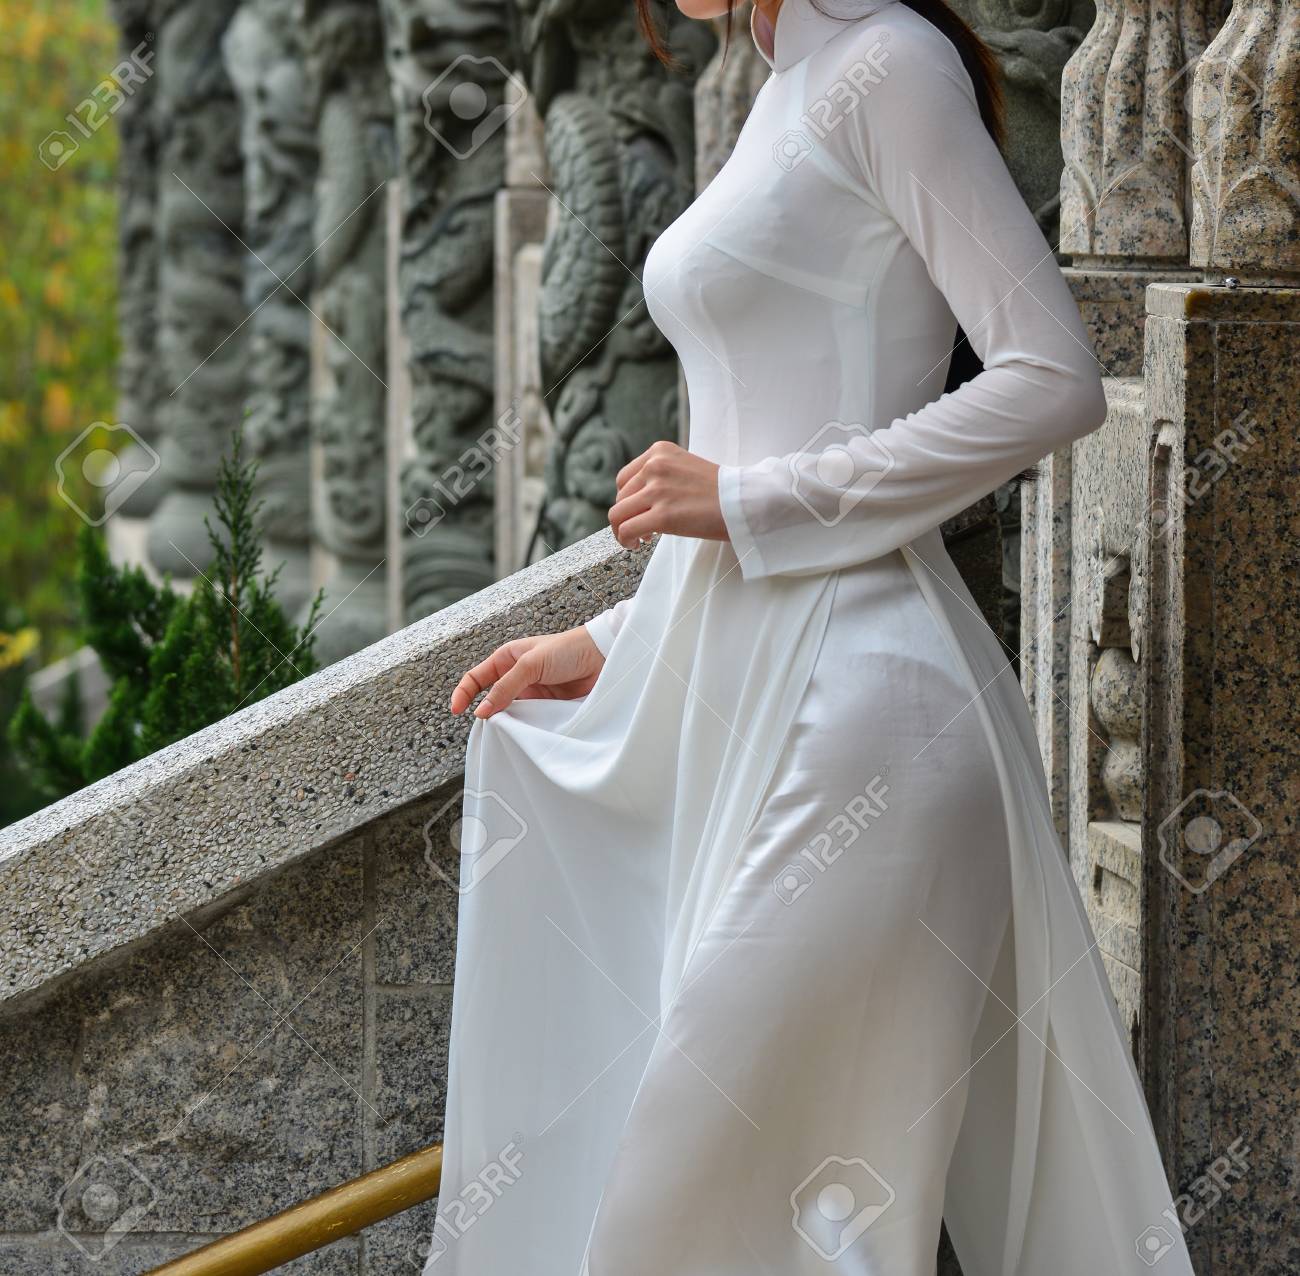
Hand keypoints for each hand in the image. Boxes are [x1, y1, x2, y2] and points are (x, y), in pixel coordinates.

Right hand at [450, 626, 605, 719]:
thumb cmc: (568, 649)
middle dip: (488, 713)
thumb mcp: (531, 664)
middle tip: (491, 726)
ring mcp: (532, 693)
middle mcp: (516, 677)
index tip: (457, 711)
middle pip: (491, 700)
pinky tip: (527, 733)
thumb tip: (482, 711)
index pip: (476, 678)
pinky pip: (529, 721)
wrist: (603, 658)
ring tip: (511, 730)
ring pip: (510, 713)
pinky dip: (526, 728)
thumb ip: (505, 688)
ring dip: (508, 722)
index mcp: (507, 659)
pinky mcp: (547, 707)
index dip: (463, 693)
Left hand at [608, 440, 728, 549]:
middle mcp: (654, 467)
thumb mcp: (685, 467)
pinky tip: (637, 545)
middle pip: (620, 497)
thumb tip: (638, 500)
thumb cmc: (720, 490)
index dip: (628, 499)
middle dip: (628, 516)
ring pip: (617, 515)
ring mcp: (657, 491)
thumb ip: (661, 476)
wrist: (744, 501)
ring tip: (638, 539)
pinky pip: (626, 530)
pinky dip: (625, 541)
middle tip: (643, 529)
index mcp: (659, 452)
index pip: (624, 478)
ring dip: (623, 531)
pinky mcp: (662, 516)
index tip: (640, 511)